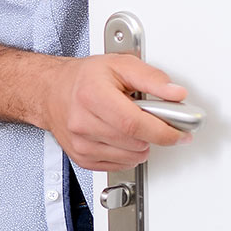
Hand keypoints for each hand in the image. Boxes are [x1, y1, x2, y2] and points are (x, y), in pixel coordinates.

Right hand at [37, 53, 189, 170]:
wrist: (50, 90)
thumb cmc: (84, 78)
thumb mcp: (119, 65)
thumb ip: (151, 78)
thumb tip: (176, 94)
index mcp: (92, 94)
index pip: (134, 123)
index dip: (163, 131)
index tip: (180, 132)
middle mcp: (82, 121)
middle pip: (135, 142)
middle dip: (153, 134)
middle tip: (150, 118)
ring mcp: (80, 143)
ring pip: (131, 158)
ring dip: (140, 145)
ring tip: (128, 124)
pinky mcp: (81, 157)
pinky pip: (119, 165)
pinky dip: (127, 154)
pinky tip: (118, 136)